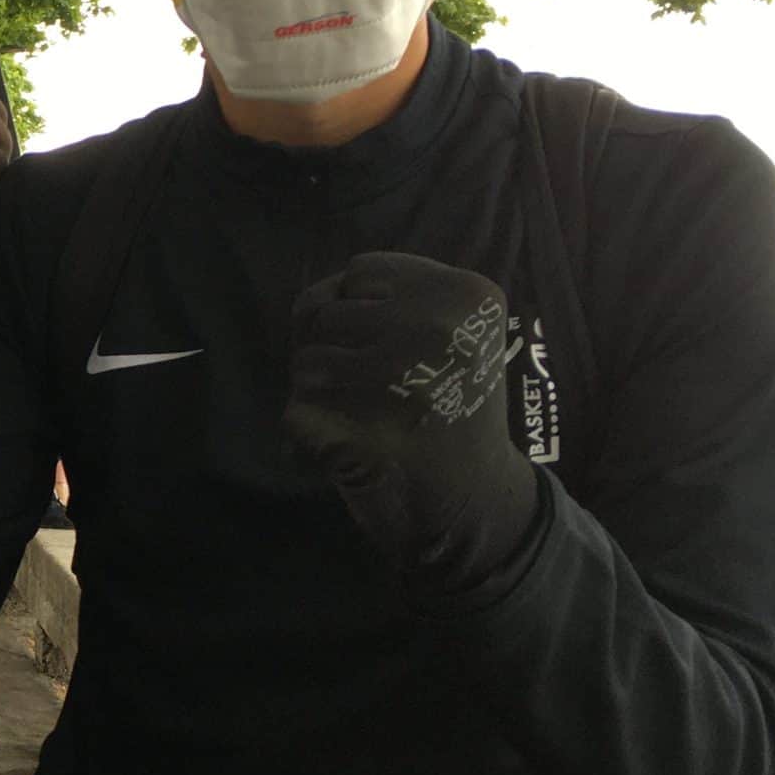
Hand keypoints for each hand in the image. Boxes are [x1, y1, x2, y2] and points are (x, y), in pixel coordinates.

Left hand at [283, 252, 540, 588]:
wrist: (479, 501)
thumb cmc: (455, 411)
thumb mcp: (455, 337)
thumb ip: (393, 303)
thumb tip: (316, 299)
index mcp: (467, 295)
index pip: (361, 272)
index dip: (351, 305)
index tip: (372, 337)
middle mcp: (435, 329)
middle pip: (325, 313)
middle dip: (326, 344)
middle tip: (361, 381)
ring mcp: (397, 381)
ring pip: (306, 360)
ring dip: (314, 386)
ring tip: (355, 408)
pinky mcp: (359, 435)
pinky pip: (296, 412)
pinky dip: (306, 427)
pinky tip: (346, 439)